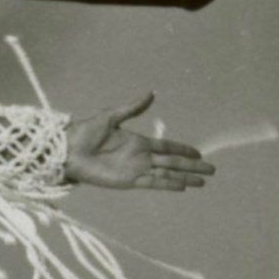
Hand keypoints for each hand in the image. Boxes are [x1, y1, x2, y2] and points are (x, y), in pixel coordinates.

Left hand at [63, 94, 215, 193]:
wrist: (68, 150)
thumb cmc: (85, 132)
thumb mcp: (110, 116)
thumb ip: (132, 107)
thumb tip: (151, 92)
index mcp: (137, 142)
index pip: (167, 147)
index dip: (183, 150)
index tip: (199, 153)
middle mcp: (140, 157)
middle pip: (173, 162)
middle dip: (192, 166)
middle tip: (211, 171)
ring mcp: (136, 170)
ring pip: (167, 174)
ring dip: (185, 177)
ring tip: (202, 182)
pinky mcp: (128, 181)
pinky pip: (153, 183)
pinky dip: (168, 184)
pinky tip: (183, 186)